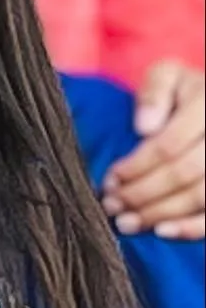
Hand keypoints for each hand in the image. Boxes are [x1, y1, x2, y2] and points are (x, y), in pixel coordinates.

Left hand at [102, 60, 204, 238]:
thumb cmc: (184, 92)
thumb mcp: (167, 75)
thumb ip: (154, 91)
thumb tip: (144, 127)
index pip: (169, 145)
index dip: (136, 167)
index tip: (110, 179)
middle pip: (183, 173)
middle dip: (142, 193)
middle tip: (112, 205)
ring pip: (201, 195)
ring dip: (160, 213)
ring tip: (127, 222)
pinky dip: (192, 227)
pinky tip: (163, 231)